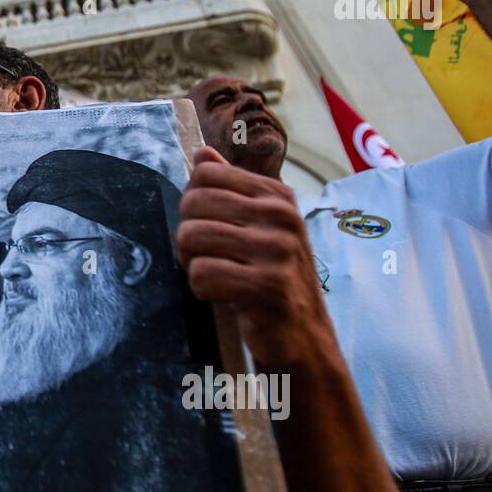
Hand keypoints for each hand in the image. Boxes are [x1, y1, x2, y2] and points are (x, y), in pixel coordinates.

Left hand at [175, 146, 336, 370]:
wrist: (304, 337)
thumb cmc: (272, 279)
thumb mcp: (258, 228)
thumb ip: (230, 190)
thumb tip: (202, 154)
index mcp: (277, 196)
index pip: (204, 174)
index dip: (193, 204)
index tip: (209, 229)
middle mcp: (281, 216)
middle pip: (193, 203)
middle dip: (188, 235)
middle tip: (208, 258)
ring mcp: (277, 250)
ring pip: (191, 237)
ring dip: (192, 263)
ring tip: (217, 275)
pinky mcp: (268, 286)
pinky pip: (202, 274)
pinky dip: (202, 290)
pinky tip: (226, 296)